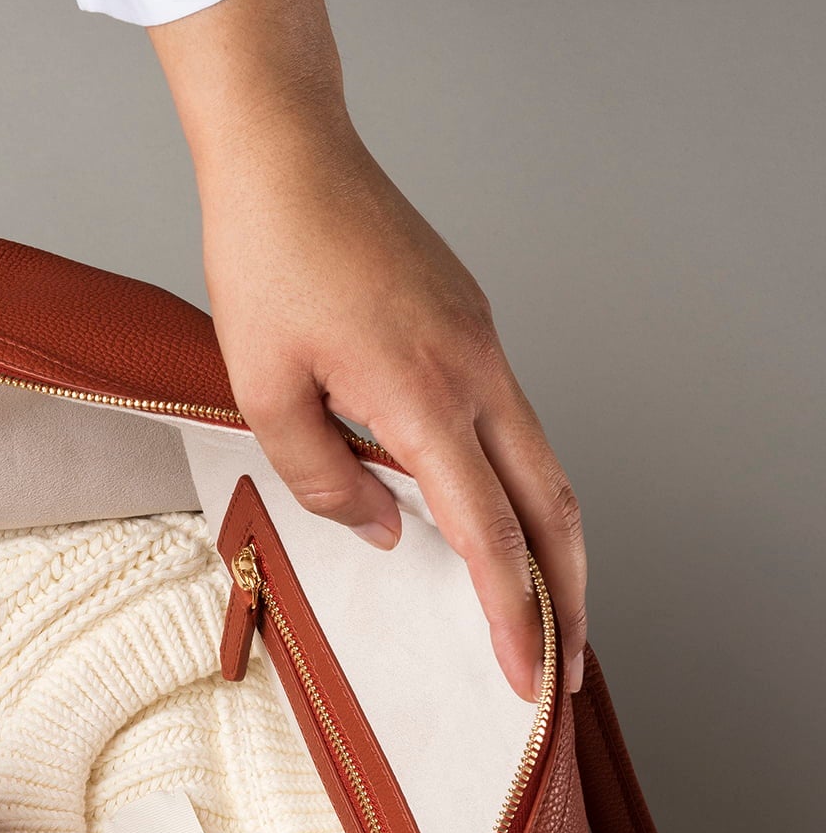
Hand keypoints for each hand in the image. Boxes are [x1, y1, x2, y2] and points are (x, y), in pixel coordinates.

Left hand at [152, 0, 584, 696]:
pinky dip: (517, 490)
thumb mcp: (265, 394)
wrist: (288, 157)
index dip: (515, 614)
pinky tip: (491, 526)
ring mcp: (482, 346)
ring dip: (549, 545)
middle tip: (562, 666)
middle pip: (551, 506)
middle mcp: (475, 371)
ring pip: (542, 466)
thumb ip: (324, 478)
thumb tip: (389, 530)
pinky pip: (510, 427)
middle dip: (567, 596)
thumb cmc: (265, 264)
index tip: (528, 675)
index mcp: (423, 395)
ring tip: (541, 611)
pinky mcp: (470, 330)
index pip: (489, 533)